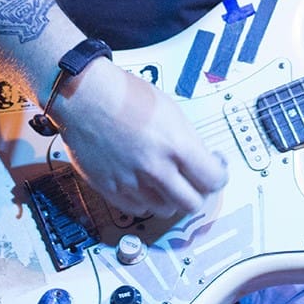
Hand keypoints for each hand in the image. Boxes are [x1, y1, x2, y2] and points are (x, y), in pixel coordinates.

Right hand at [52, 57, 227, 217]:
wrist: (84, 95)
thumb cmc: (124, 94)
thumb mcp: (170, 110)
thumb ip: (186, 140)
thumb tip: (199, 160)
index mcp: (175, 144)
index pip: (212, 179)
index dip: (219, 175)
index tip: (215, 169)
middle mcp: (155, 167)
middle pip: (192, 203)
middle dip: (197, 191)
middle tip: (194, 180)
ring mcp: (132, 181)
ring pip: (165, 209)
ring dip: (170, 197)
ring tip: (166, 179)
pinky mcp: (110, 188)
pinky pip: (138, 209)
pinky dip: (145, 201)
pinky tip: (144, 183)